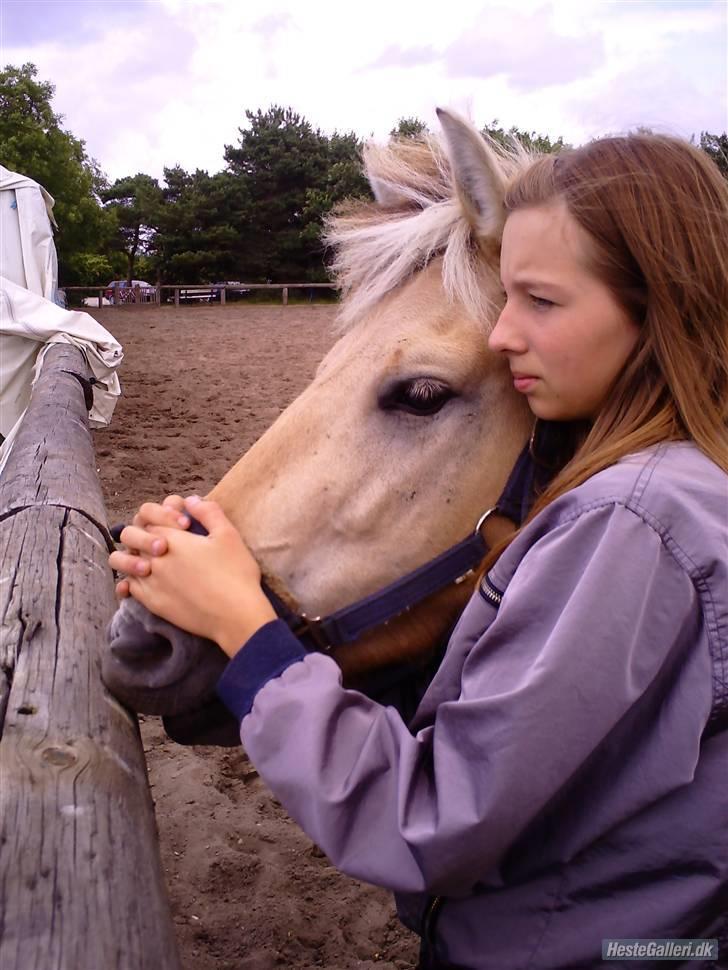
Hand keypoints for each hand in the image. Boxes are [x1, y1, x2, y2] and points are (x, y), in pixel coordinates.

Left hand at [114, 496, 276, 657]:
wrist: (235, 615)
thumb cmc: (235, 573)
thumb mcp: (228, 535)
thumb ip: (208, 512)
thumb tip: (190, 500)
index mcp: (172, 538)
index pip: (150, 518)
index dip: (163, 518)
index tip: (183, 526)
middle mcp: (155, 559)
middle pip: (132, 537)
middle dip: (143, 534)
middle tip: (164, 542)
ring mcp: (151, 582)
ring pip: (124, 563)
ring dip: (133, 557)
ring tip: (149, 560)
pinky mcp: (153, 604)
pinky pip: (130, 588)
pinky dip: (132, 581)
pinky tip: (146, 580)